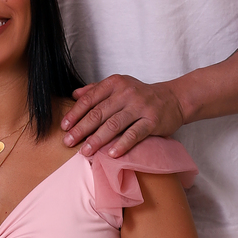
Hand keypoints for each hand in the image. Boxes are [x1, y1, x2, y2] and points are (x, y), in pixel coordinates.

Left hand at [61, 74, 184, 154]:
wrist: (173, 99)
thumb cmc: (141, 95)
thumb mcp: (119, 86)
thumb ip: (96, 89)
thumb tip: (75, 95)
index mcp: (115, 83)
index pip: (90, 99)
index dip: (75, 114)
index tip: (64, 127)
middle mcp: (126, 93)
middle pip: (99, 113)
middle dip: (81, 129)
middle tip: (69, 142)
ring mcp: (140, 107)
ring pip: (114, 124)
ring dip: (97, 139)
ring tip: (85, 151)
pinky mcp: (152, 121)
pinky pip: (134, 134)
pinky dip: (122, 144)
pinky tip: (111, 154)